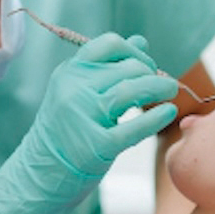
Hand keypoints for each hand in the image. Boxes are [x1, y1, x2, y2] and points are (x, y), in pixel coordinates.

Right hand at [0, 33, 177, 213]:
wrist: (43, 172)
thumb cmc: (68, 128)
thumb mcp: (79, 91)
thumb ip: (109, 67)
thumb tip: (140, 42)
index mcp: (69, 72)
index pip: (108, 44)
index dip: (133, 52)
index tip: (145, 64)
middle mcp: (73, 90)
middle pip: (126, 68)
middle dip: (151, 73)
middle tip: (163, 84)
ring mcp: (83, 117)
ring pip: (131, 91)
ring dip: (158, 88)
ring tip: (171, 91)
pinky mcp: (96, 146)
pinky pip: (134, 127)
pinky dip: (156, 118)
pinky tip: (169, 112)